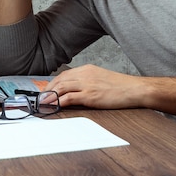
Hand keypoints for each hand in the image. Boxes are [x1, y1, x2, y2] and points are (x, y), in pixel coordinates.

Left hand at [44, 64, 175, 124]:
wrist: (135, 89)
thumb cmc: (121, 87)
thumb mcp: (101, 79)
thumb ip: (87, 83)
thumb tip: (75, 91)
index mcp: (87, 69)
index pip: (64, 74)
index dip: (52, 83)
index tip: (45, 90)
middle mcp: (85, 74)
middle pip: (59, 80)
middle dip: (47, 89)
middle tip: (40, 99)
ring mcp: (87, 85)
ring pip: (62, 88)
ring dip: (50, 96)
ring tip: (42, 104)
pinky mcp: (91, 96)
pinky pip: (70, 97)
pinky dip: (59, 102)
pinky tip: (54, 106)